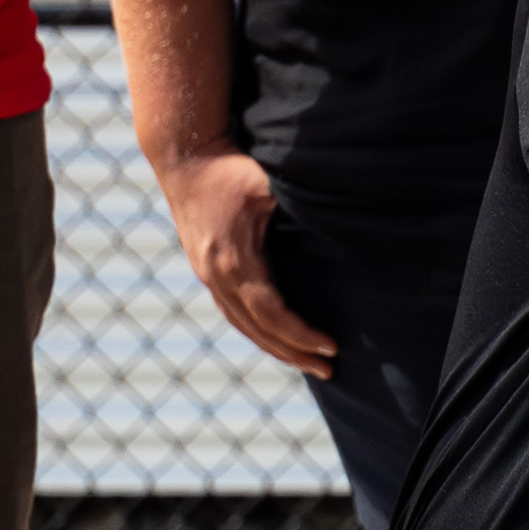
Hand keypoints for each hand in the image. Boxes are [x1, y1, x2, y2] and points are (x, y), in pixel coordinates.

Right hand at [152, 144, 336, 376]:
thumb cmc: (233, 167)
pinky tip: (277, 340)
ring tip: (308, 364)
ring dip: (275, 348)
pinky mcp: (205, 270)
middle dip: (294, 353)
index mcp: (234, 260)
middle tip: (329, 371)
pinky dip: (256, 331)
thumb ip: (303, 206)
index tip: (332, 348)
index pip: (271, 313)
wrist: (184, 157)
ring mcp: (207, 274)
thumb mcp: (270, 184)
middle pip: (257, 329)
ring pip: (242, 325)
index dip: (301, 335)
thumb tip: (344, 221)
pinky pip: (232, 312)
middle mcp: (216, 274)